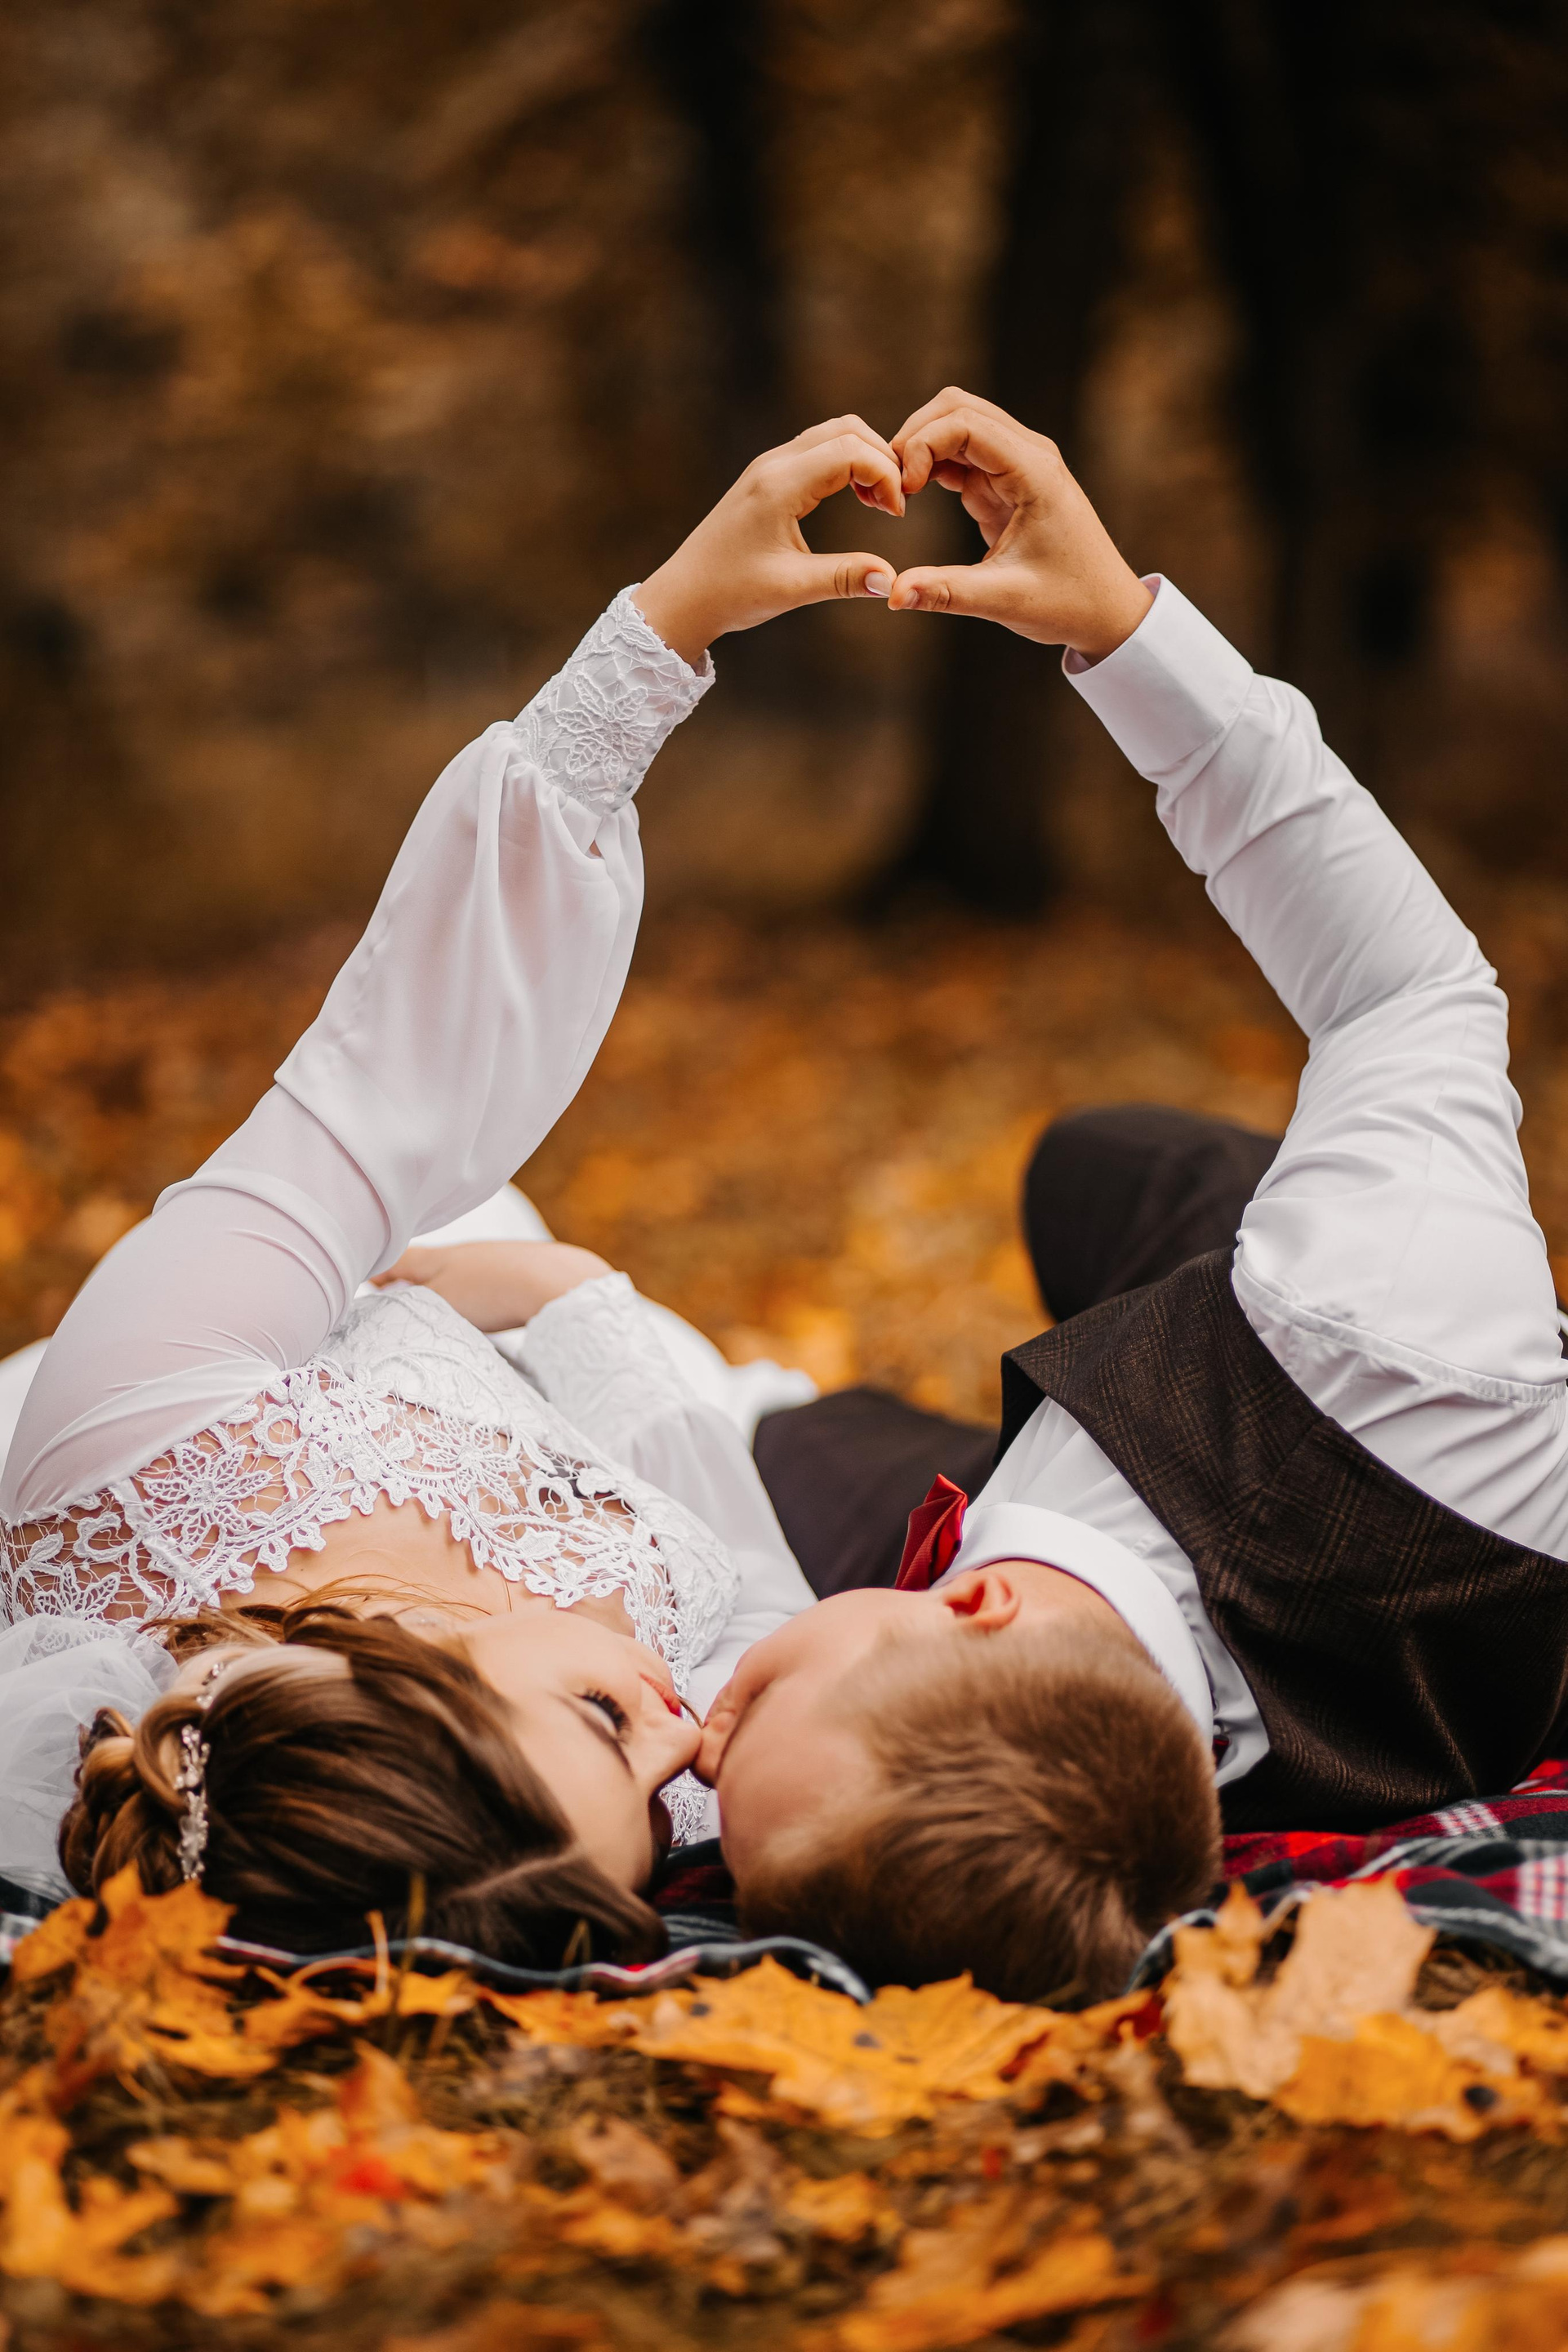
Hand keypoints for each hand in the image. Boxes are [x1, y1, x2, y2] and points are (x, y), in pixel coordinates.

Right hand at [371, 1239, 611, 1331]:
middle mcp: (461, 1252)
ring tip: (432, 1307)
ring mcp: (491, 1259)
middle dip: (404, 1278)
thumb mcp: (437, 1305)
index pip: (393, 1260)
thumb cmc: (491, 1293)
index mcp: (434, 1258)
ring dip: (439, 1286)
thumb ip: (406, 1308)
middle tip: (387, 1294)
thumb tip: (381, 1307)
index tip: (357, 1279)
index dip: (373, 1270)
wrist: (556, 1282)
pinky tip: (480, 1306)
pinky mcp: (518, 1271)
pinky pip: (483, 1281)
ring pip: (454, 1271)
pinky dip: (471, 1292)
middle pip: (423, 1264)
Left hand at [633, 416, 904, 665]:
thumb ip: (844, 578)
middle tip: (894, 505)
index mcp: (779, 485)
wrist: (684, 596)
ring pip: (833, 434)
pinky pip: (818, 449)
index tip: (897, 515)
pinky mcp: (768, 476)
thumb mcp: (792, 589)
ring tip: (879, 503)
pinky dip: (847, 463)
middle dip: (882, 459)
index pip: (851, 451)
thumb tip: (892, 581)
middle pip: (847, 429)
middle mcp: (774, 464)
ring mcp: (769, 466)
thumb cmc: (731, 593)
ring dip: (865, 458)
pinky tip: (856, 498)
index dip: (886, 476)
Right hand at [886, 388, 1152, 659]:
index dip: (922, 445)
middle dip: (914, 437)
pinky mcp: (1004, 482)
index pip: (965, 422)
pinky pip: (959, 455)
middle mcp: (1028, 455)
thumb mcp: (1005, 601)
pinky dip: (930, 466)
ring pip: (956, 424)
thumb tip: (893, 594)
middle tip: (888, 485)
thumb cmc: (1069, 603)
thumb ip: (946, 592)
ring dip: (920, 448)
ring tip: (896, 493)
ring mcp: (1016, 464)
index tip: (902, 491)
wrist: (1107, 611)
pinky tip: (911, 496)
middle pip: (957, 408)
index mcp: (1035, 471)